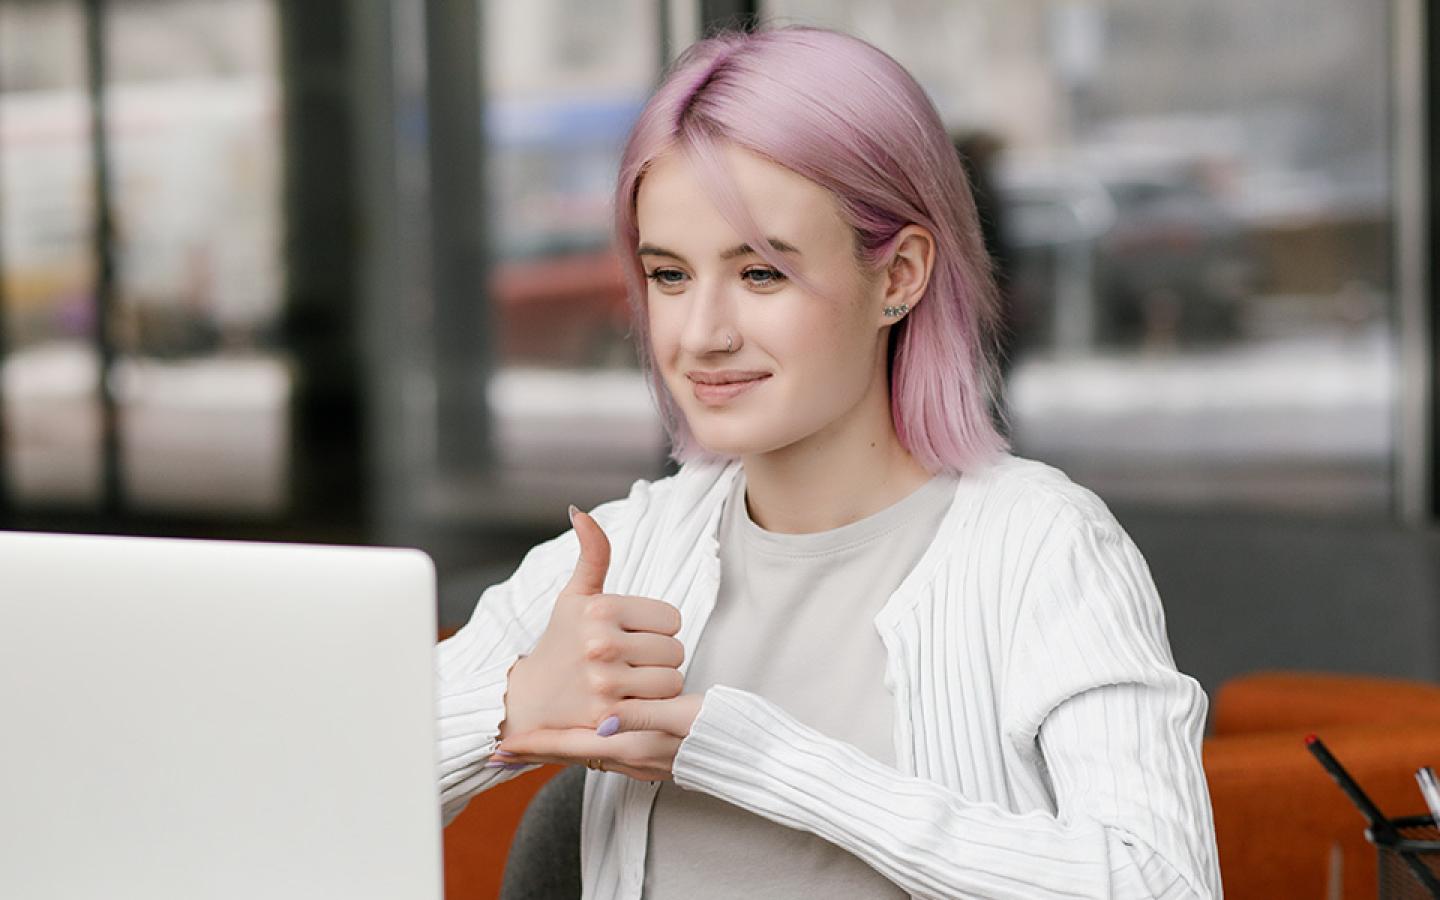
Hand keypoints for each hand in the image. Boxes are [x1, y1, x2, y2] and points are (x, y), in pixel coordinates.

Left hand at [489, 692, 704, 780]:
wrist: (748, 754)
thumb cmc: (719, 732)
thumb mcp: (682, 719)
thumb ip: (643, 718)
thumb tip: (605, 718)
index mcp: (632, 746)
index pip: (571, 748)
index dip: (538, 745)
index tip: (503, 746)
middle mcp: (630, 757)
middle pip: (572, 753)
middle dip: (539, 749)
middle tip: (505, 748)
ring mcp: (640, 759)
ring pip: (586, 752)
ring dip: (559, 745)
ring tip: (535, 737)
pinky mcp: (650, 755)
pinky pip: (604, 752)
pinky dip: (583, 745)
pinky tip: (583, 733)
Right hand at [498, 506, 686, 740]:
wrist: (528, 702)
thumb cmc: (560, 643)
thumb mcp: (574, 596)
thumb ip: (591, 555)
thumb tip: (580, 511)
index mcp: (600, 609)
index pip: (672, 618)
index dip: (657, 629)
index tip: (632, 636)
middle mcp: (602, 644)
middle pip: (676, 650)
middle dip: (658, 658)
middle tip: (630, 662)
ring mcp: (605, 682)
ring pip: (673, 679)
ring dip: (658, 684)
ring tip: (631, 683)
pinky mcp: (610, 717)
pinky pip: (661, 707)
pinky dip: (652, 708)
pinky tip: (630, 703)